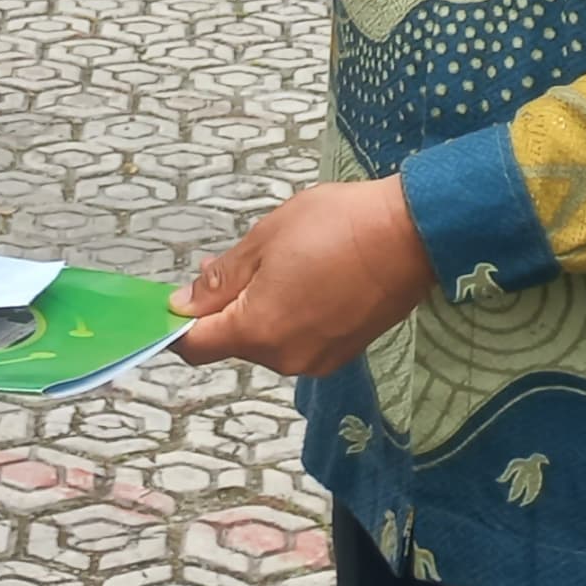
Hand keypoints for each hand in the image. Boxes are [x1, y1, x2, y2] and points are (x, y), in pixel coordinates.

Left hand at [172, 177, 435, 377]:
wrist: (411, 235)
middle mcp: (284, 358)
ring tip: (282, 262)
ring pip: (267, 340)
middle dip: (224, 307)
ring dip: (260, 309)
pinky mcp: (343, 352)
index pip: (196, 346)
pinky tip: (308, 279)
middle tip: (237, 260)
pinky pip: (298, 340)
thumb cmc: (334, 226)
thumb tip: (183, 305)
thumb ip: (221, 278)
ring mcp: (317, 360)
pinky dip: (290, 316)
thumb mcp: (265, 239)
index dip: (176, 325)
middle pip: (234, 342)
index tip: (174, 299)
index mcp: (257, 331)